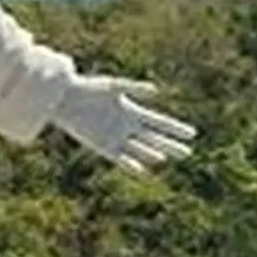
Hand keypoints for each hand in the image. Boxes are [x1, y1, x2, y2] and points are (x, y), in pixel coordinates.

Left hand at [52, 75, 195, 173]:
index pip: (159, 122)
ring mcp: (116, 137)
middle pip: (154, 137)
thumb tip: (156, 90)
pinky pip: (121, 158)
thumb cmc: (88, 88)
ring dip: (153, 153)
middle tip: (188, 152)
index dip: (175, 128)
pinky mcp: (103, 146)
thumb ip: (133, 88)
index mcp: (131, 110)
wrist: (64, 99)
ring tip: (166, 158)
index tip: (192, 133)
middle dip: (171, 144)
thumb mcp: (113, 86)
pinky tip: (144, 170)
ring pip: (140, 148)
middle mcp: (126, 125)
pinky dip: (132, 164)